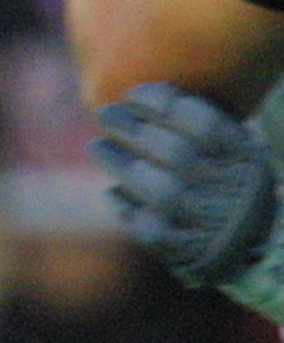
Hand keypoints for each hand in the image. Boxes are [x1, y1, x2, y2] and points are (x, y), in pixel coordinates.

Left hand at [93, 82, 278, 288]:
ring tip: (97, 147)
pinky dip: (128, 209)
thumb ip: (197, 123)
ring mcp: (211, 224)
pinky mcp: (188, 252)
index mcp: (245, 159)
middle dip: (133, 130)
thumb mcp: (228, 149)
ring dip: (122, 165)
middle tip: (105, 114)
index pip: (205, 125)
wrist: (245, 246)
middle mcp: (233, 191)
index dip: (164, 105)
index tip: (133, 93)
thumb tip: (150, 90)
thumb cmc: (221, 180)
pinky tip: (113, 192)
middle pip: (177, 155)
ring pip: (162, 193)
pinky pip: (152, 229)